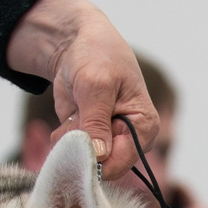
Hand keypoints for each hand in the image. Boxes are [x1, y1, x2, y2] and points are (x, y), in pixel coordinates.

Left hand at [6, 0, 157, 179]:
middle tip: (78, 117)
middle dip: (83, 146)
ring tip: (77, 109)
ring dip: (71, 138)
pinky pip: (70, 151)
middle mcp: (128, 139)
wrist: (76, 42)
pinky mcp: (88, 137)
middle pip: (103, 165)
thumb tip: (99, 157)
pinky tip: (71, 114)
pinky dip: (63, 136)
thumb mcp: (96, 85)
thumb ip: (97, 123)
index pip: (122, 161)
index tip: (78, 145)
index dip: (99, 161)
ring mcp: (108, 140)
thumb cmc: (97, 54)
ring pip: (83, 158)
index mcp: (143, 127)